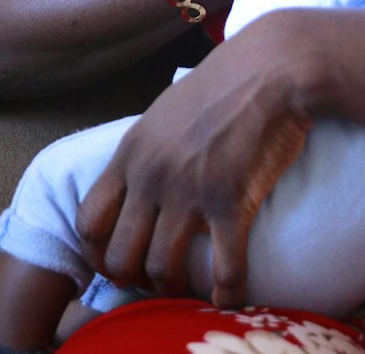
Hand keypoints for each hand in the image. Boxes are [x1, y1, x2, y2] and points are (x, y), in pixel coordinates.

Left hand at [76, 14, 312, 308]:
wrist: (275, 66)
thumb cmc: (227, 80)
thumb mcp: (168, 108)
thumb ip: (148, 146)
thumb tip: (141, 175)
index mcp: (133, 151)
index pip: (89, 221)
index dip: (99, 252)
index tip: (118, 260)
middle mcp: (152, 175)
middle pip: (119, 255)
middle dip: (132, 277)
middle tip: (152, 278)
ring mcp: (189, 191)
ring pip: (161, 268)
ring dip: (173, 288)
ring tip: (187, 289)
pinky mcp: (231, 202)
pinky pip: (222, 269)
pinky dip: (225, 292)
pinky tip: (229, 298)